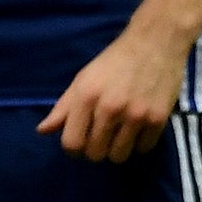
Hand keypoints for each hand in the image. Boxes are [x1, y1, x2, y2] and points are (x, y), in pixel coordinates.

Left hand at [40, 22, 186, 161]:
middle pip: (95, 153)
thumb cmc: (113, 62)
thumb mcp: (82, 80)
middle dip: (94, 150)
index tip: (78, 144)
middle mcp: (109, 109)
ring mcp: (136, 115)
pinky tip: (137, 130)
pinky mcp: (159, 119)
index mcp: (86, 97)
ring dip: (116, 150)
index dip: (72, 150)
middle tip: (99, 139)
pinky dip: (139, 144)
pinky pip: (144, 149)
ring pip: (119, 156)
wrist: (154, 45)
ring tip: (118, 136)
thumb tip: (42, 130)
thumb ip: (63, 108)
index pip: (72, 143)